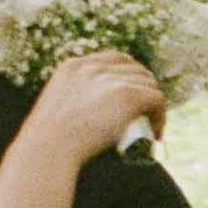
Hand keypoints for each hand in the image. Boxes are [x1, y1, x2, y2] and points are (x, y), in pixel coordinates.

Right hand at [28, 47, 164, 163]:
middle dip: (143, 89)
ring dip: (153, 104)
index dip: (128, 75)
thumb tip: (79, 120)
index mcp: (72, 67)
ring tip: (151, 127)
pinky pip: (156, 99)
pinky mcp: (128, 95)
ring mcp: (111, 79)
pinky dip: (160, 116)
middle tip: (144, 115)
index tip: (132, 95)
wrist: (49, 148)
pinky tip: (156, 132)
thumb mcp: (52, 112)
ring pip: (148, 84)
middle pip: (134, 69)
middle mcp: (93, 67)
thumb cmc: (47, 143)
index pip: (113, 59)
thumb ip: (67, 105)